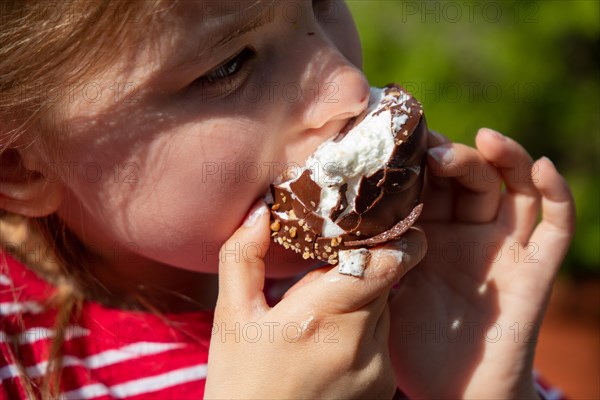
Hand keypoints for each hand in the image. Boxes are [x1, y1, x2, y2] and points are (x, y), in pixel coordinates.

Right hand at [205, 200, 425, 398]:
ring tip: (319, 318)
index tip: (383, 226)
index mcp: (322, 316)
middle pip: (384, 281)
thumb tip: (260, 209)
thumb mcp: (231, 317)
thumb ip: (243, 256)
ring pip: (384, 308)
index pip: (386, 263)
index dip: (394, 239)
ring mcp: (378, 370)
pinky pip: (383, 339)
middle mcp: (361, 343)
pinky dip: (363, 330)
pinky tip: (327, 347)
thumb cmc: (240, 383)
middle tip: (322, 278)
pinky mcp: (384, 388)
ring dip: (360, 300)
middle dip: (359, 269)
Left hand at [389, 128, 574, 398]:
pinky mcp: (534, 269)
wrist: (452, 390)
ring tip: (483, 139)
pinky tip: (543, 166)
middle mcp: (469, 234)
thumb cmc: (413, 343)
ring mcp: (504, 248)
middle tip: (429, 147)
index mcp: (431, 233)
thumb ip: (376, 253)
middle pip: (470, 178)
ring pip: (513, 189)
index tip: (399, 142)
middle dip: (452, 157)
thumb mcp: (385, 289)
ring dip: (503, 159)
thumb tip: (346, 215)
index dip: (419, 160)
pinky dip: (556, 193)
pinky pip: (555, 226)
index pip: (430, 183)